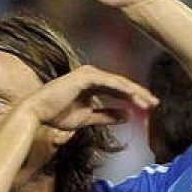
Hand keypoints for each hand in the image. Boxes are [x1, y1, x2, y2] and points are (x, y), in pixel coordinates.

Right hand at [18, 65, 158, 130]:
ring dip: (135, 92)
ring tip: (149, 102)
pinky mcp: (85, 76)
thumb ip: (107, 115)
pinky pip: (110, 82)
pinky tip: (135, 97)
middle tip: (155, 104)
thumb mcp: (88, 118)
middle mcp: (91, 75)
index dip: (134, 98)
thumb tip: (128, 116)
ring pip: (118, 83)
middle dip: (139, 94)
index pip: (118, 89)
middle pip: (122, 84)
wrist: (36, 114)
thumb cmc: (57, 116)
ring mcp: (88, 74)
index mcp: (92, 84)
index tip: (149, 107)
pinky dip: (123, 89)